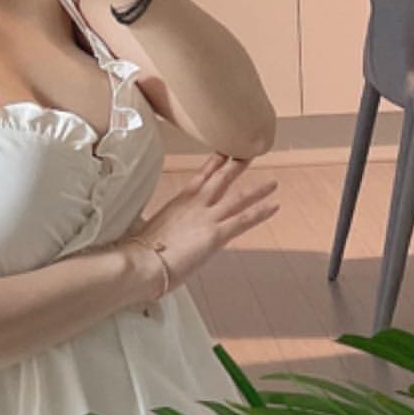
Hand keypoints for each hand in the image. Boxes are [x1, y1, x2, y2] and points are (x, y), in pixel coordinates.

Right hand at [120, 153, 279, 292]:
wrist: (141, 262)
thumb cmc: (139, 252)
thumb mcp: (149, 230)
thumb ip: (159, 226)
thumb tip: (156, 235)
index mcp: (178, 202)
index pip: (201, 177)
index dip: (214, 164)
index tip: (224, 151)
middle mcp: (195, 205)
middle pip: (221, 179)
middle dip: (237, 165)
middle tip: (250, 152)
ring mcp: (207, 218)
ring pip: (238, 198)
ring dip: (257, 189)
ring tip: (273, 182)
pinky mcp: (216, 235)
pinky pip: (244, 220)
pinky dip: (260, 212)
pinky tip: (274, 206)